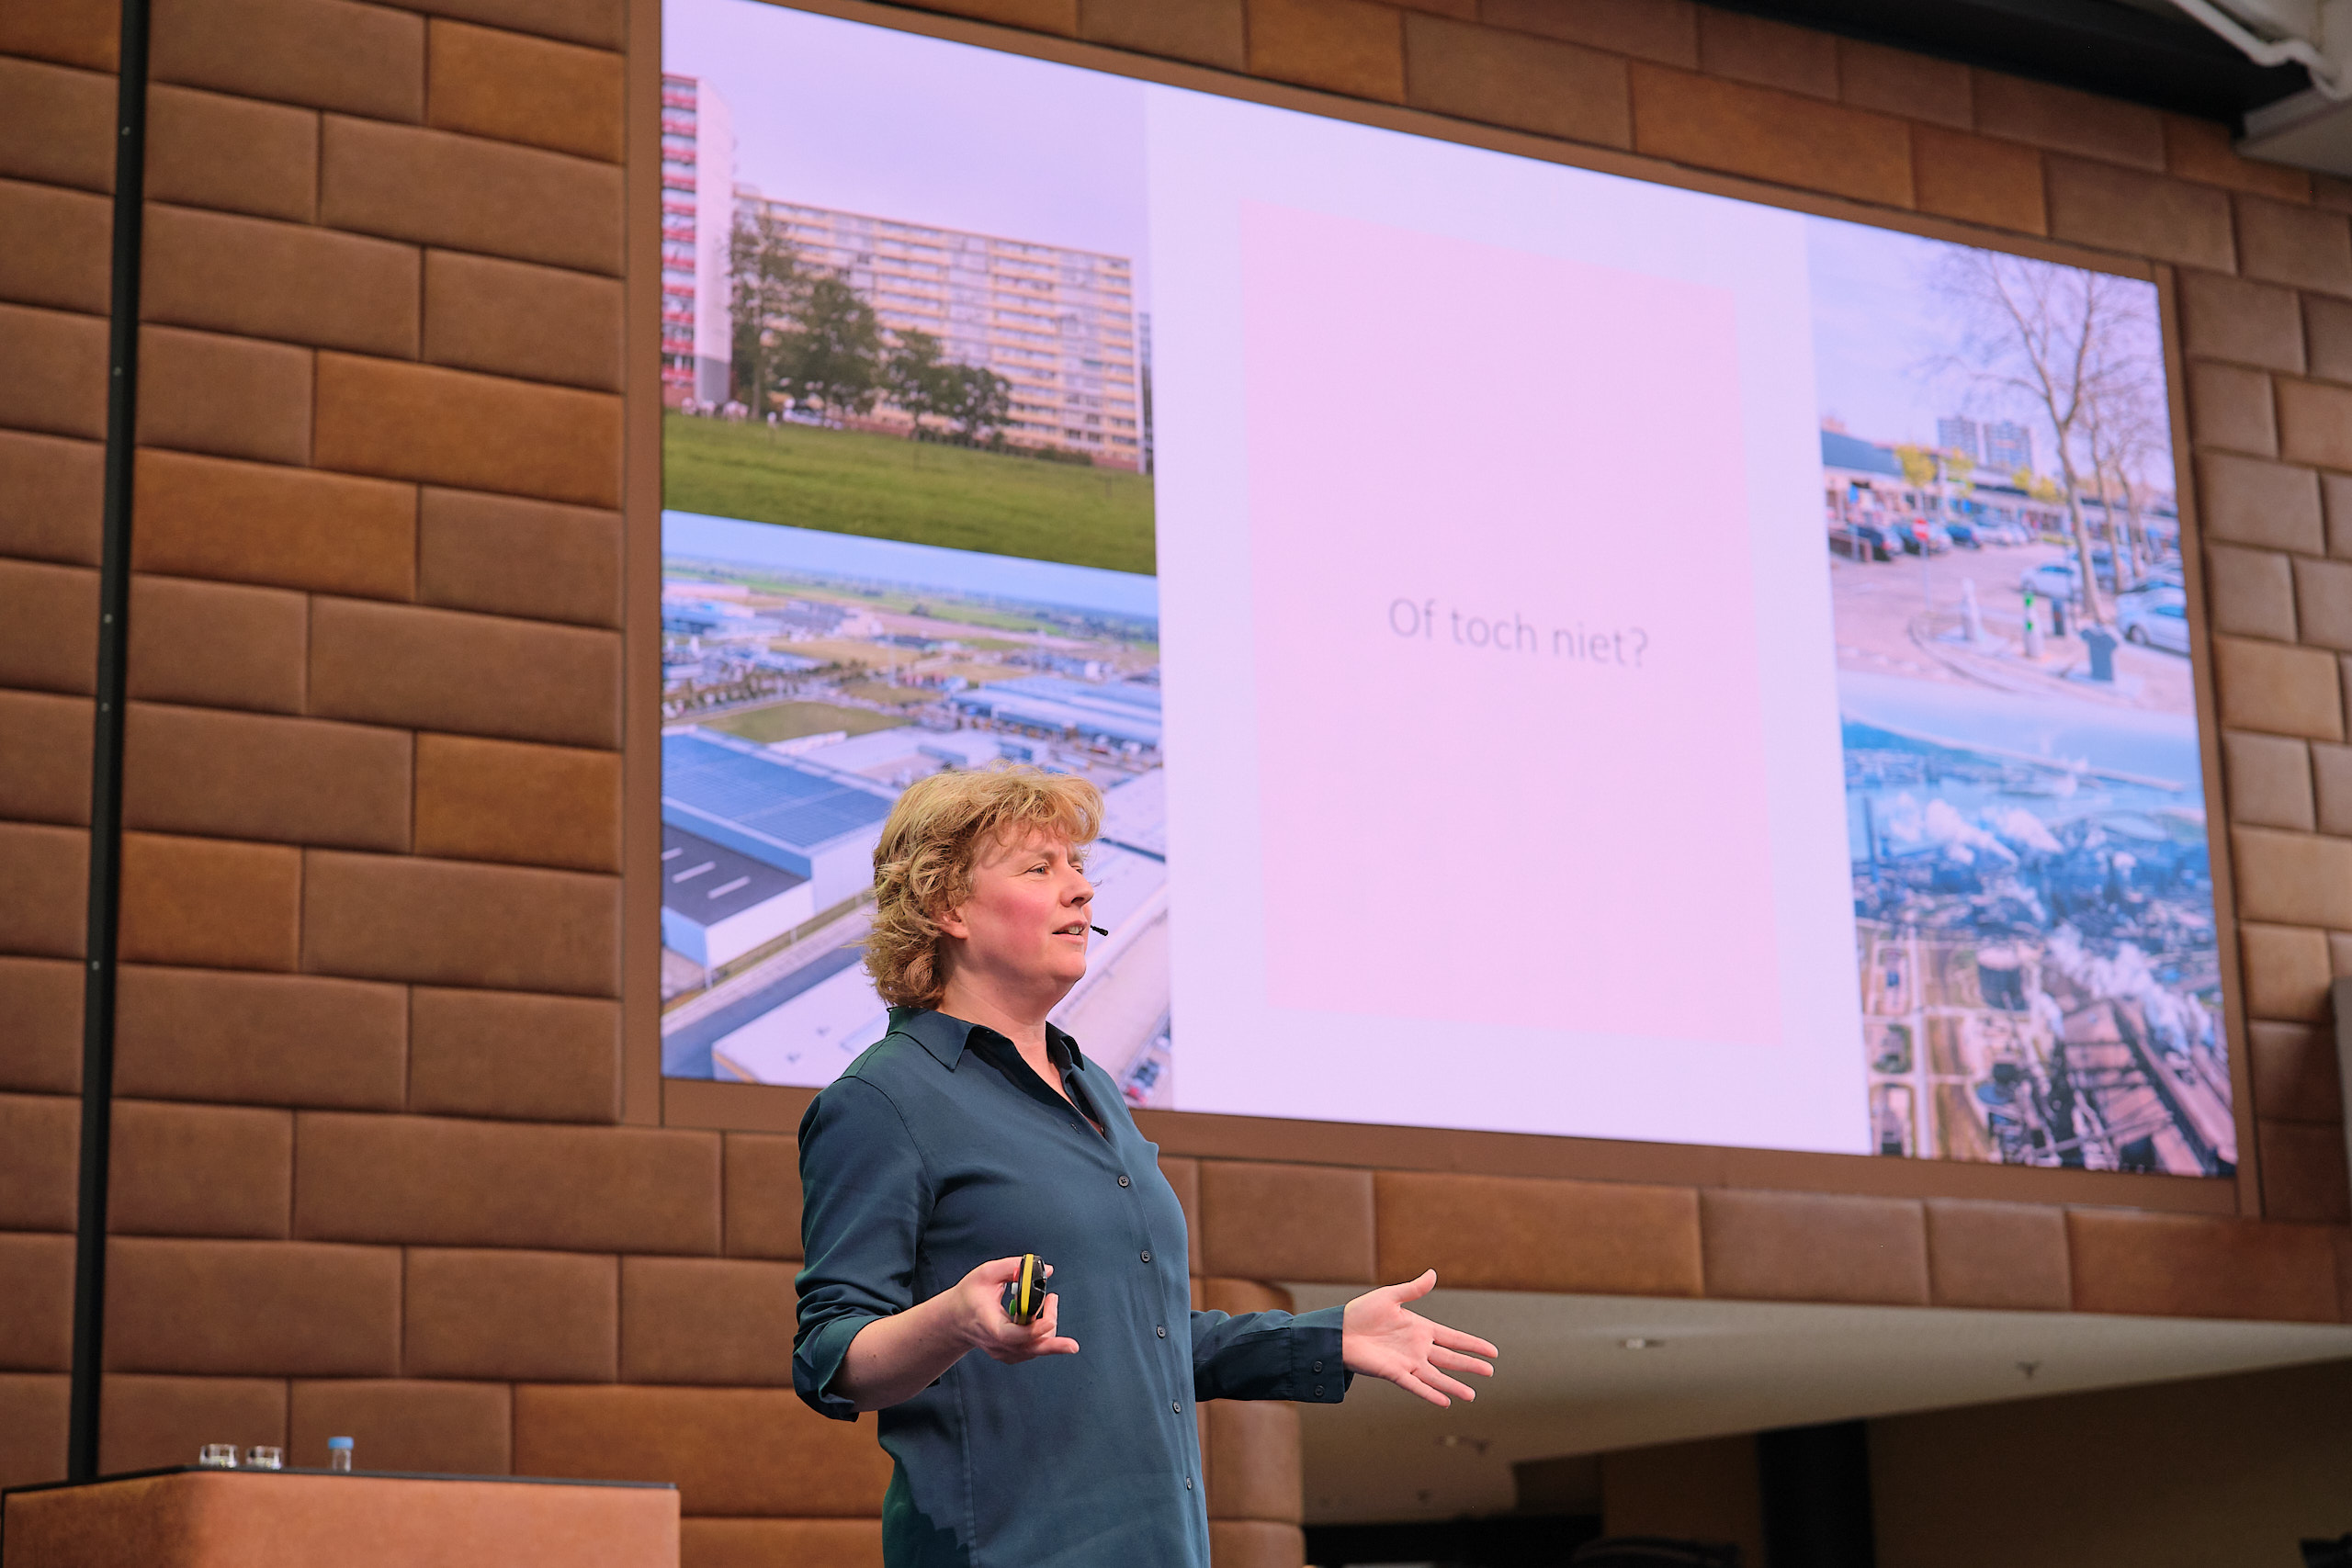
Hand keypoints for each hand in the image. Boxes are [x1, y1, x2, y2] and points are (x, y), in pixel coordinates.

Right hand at [957, 1256, 1079, 1364]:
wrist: (954, 1319)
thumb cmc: (969, 1295)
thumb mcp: (986, 1273)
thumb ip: (1014, 1267)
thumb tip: (1046, 1270)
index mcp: (988, 1324)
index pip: (1013, 1335)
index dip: (1034, 1327)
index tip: (1050, 1316)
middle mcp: (997, 1343)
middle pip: (1031, 1348)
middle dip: (1054, 1342)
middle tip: (1063, 1319)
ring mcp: (1003, 1352)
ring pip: (1035, 1349)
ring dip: (1049, 1326)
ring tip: (1050, 1300)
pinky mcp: (1010, 1354)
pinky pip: (1033, 1349)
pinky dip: (1043, 1334)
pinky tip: (1043, 1316)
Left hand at [1341, 1270, 1495, 1407]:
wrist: (1338, 1331)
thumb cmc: (1361, 1313)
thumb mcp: (1390, 1297)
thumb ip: (1413, 1289)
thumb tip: (1433, 1273)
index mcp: (1420, 1329)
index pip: (1453, 1338)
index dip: (1472, 1345)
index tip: (1493, 1352)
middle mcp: (1418, 1348)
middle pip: (1450, 1359)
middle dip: (1470, 1365)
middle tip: (1490, 1372)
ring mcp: (1407, 1362)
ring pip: (1436, 1377)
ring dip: (1454, 1385)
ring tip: (1472, 1395)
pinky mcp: (1394, 1373)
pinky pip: (1416, 1385)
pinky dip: (1430, 1393)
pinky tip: (1445, 1401)